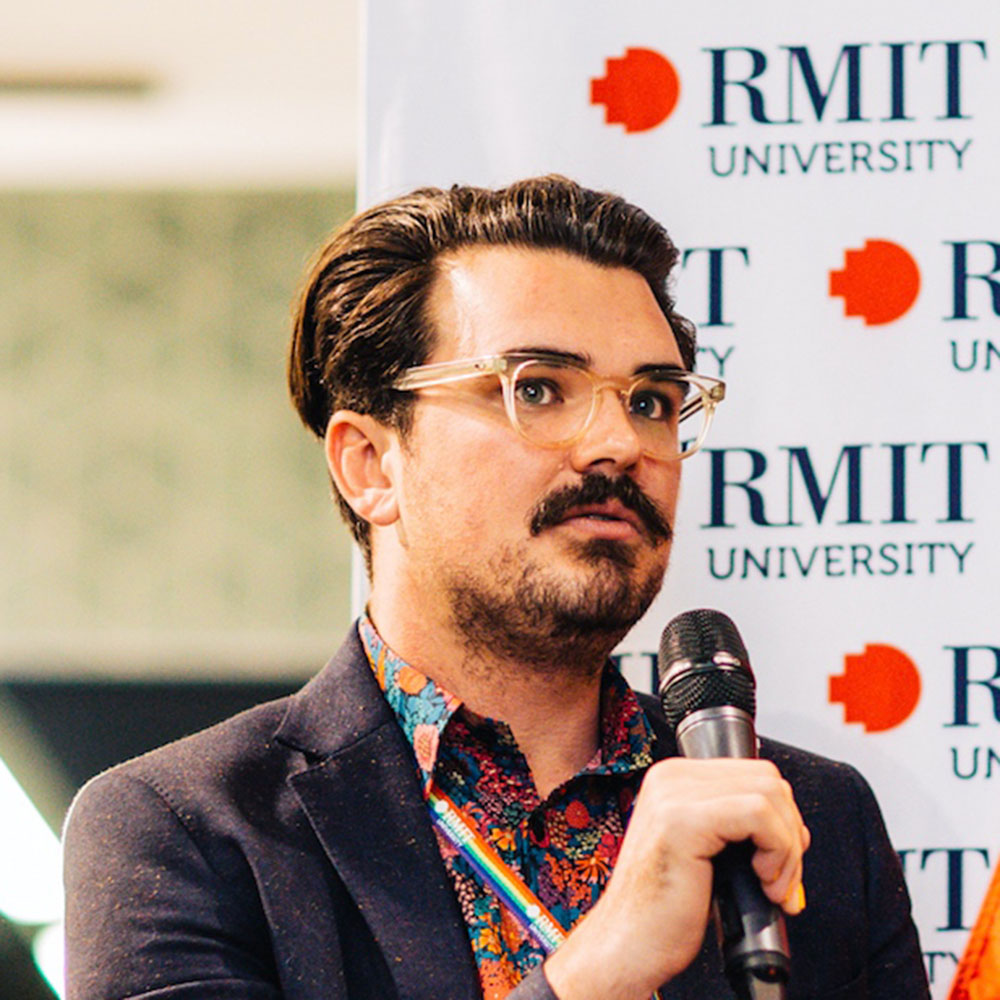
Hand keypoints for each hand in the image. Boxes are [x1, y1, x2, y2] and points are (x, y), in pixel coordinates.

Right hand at [543, 758, 809, 999]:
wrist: (628, 945)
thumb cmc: (664, 910)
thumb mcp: (706, 853)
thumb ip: (738, 827)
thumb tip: (794, 827)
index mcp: (675, 779)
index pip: (754, 773)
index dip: (782, 819)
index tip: (781, 863)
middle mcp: (671, 777)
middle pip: (767, 779)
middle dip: (790, 833)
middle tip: (781, 880)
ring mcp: (673, 794)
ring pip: (769, 794)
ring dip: (787, 847)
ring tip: (772, 886)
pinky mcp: (683, 819)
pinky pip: (758, 813)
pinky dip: (777, 849)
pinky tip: (762, 881)